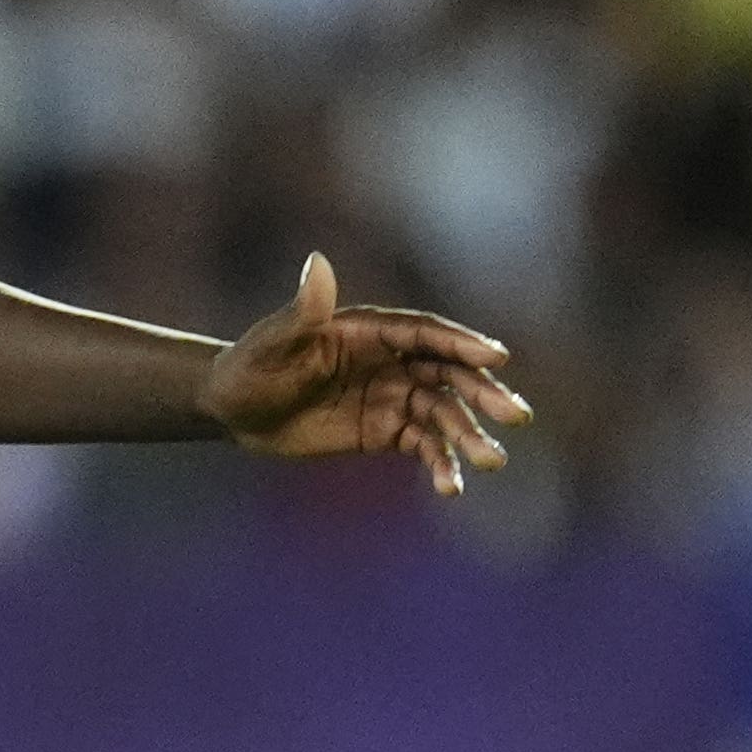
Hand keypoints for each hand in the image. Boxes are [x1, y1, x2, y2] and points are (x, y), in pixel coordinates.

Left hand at [195, 254, 531, 498]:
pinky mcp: (387, 430)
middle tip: (515, 415)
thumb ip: (302, 311)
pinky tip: (451, 488)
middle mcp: (392, 360)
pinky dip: (440, 464)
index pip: (426, 334)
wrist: (235, 410)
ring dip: (468, 435)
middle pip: (448, 374)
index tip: (496, 358)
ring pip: (443, 414)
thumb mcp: (274, 343)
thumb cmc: (250, 367)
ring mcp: (393, 396)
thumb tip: (317, 263)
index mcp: (371, 331)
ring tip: (491, 461)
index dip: (461, 344)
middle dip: (482, 393)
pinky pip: (423, 446)